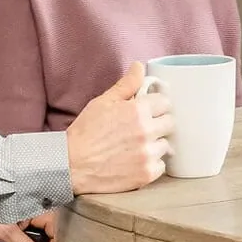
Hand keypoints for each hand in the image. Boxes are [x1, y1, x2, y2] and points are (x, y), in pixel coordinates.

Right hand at [66, 63, 174, 193]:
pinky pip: (161, 166)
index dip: (156, 105)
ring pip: (165, 145)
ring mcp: (147, 154)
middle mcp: (147, 131)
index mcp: (138, 110)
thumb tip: (139, 66)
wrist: (71, 165)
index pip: (166, 102)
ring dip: (155, 145)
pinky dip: (152, 164)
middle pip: (170, 123)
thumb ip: (126, 84)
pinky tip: (136, 161)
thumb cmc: (85, 132)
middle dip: (158, 123)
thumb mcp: (103, 102)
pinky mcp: (146, 174)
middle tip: (142, 129)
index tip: (148, 111)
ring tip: (136, 146)